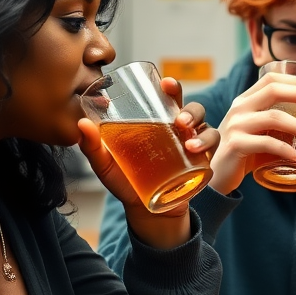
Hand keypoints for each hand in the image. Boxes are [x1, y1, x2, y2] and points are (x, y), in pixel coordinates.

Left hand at [77, 80, 217, 248]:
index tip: (165, 83)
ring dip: (201, 131)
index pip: (169, 99)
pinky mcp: (202, 163)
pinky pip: (213, 149)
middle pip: (193, 109)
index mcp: (160, 122)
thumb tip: (82, 123)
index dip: (171, 87)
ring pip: (207, 127)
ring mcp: (194, 145)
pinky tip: (195, 152)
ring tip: (188, 142)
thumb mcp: (106, 165)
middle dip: (190, 110)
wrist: (144, 211)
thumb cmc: (126, 181)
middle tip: (179, 119)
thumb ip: (93, 146)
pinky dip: (207, 147)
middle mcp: (180, 129)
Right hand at [207, 72, 295, 194]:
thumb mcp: (255, 130)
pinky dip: (288, 150)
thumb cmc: (243, 152)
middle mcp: (238, 108)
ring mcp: (236, 125)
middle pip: (274, 90)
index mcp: (244, 100)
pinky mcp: (236, 145)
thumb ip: (273, 121)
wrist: (217, 175)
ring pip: (274, 117)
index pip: (271, 79)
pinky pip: (268, 143)